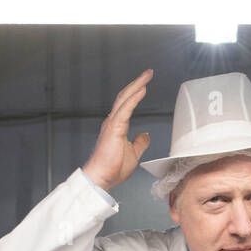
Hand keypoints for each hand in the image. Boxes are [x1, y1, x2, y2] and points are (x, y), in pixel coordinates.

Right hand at [82, 68, 153, 191]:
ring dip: (136, 85)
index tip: (145, 84)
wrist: (101, 177)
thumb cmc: (112, 168)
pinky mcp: (114, 128)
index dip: (136, 92)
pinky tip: (142, 90)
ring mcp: (112, 124)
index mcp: (116, 126)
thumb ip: (140, 143)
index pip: (127, 104)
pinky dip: (134, 98)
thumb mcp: (133, 153)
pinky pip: (125, 109)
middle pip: (125, 96)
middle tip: (148, 73)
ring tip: (147, 76)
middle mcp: (112, 121)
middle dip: (137, 83)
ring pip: (125, 99)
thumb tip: (146, 135)